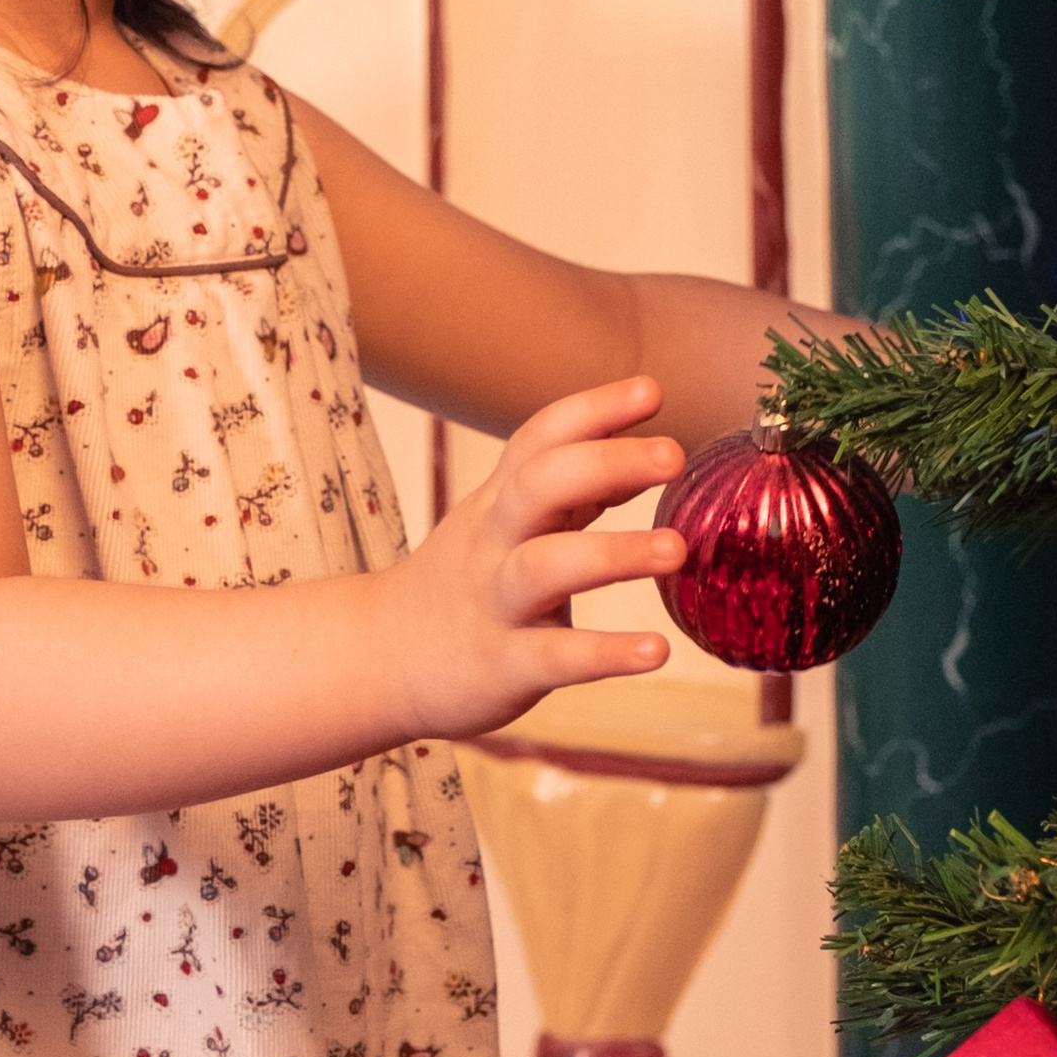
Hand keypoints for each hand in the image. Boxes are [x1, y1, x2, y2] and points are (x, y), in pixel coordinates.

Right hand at [390, 375, 684, 738]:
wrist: (381, 660)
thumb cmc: (467, 581)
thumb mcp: (505, 522)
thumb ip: (574, 490)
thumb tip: (648, 453)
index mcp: (500, 501)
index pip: (541, 439)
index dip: (593, 409)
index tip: (650, 389)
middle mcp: (495, 542)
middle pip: (539, 485)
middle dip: (606, 462)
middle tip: (674, 455)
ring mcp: (496, 603)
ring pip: (545, 567)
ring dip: (613, 554)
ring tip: (675, 549)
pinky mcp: (503, 666)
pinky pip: (554, 657)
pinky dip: (605, 654)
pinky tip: (655, 651)